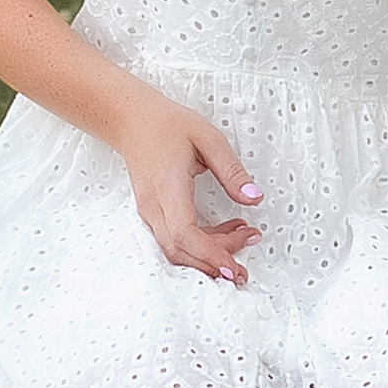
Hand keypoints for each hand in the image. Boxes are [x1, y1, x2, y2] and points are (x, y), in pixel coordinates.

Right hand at [113, 98, 261, 286]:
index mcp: (167, 186)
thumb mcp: (208, 138)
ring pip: (177, 250)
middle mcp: (154, 205)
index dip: (210, 254)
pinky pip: (176, 240)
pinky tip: (227, 232)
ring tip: (244, 239)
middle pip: (181, 251)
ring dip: (210, 255)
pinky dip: (202, 244)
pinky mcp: (154, 214)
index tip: (233, 267)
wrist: (133, 121)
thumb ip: (231, 170)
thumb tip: (253, 198)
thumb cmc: (167, 125)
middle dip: (214, 263)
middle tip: (245, 267)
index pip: (184, 234)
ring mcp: (150, 212)